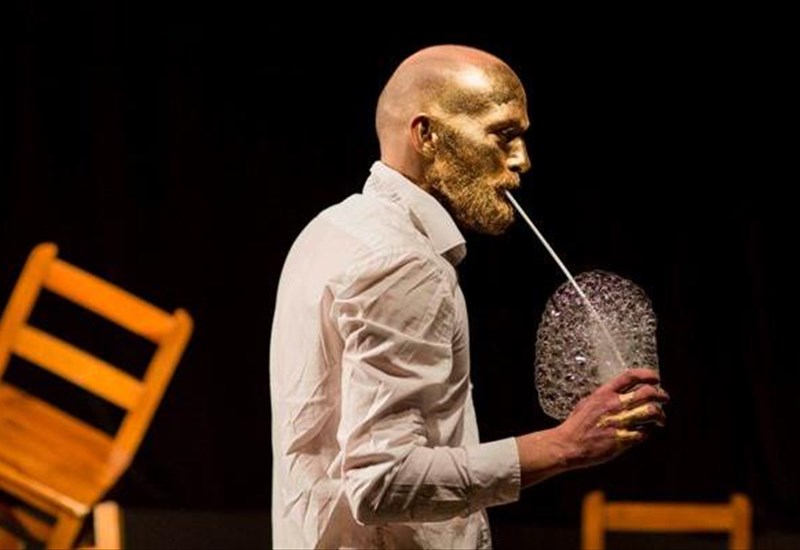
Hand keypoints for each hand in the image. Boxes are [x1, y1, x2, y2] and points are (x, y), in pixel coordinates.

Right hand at [554, 367, 668, 468]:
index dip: (647, 375)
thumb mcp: (587, 403)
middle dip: (661, 395)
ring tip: (660, 419)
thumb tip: (617, 393)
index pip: (630, 376)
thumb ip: (604, 397)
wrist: (568, 445)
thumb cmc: (576, 425)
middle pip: (647, 392)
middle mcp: (614, 405)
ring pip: (651, 411)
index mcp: (604, 393)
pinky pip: (644, 433)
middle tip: (664, 398)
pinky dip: (647, 432)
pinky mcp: (622, 440)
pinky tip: (644, 433)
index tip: (655, 378)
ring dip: (660, 415)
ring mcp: (619, 422)